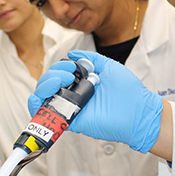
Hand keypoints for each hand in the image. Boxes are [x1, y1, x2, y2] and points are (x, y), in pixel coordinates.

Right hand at [28, 51, 162, 152]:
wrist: (138, 111)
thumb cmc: (128, 90)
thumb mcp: (109, 66)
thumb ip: (90, 58)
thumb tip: (73, 54)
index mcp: (81, 83)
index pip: (58, 74)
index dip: (59, 68)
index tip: (72, 66)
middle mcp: (73, 95)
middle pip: (48, 84)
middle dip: (52, 75)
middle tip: (68, 75)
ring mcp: (71, 108)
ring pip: (43, 98)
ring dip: (44, 86)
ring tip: (59, 83)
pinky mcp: (71, 121)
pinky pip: (47, 117)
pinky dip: (37, 107)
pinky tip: (43, 97)